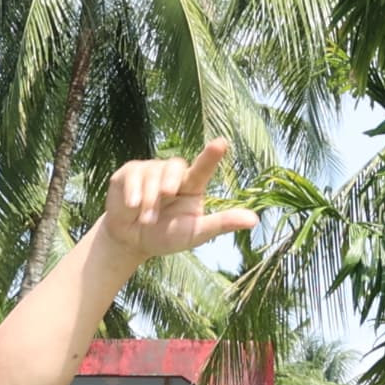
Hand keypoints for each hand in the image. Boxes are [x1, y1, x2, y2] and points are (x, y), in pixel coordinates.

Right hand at [94, 143, 254, 267]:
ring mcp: (150, 170)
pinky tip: (133, 206)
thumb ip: (222, 223)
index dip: (211, 155)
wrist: (131, 241)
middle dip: (167, 184)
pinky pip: (132, 176)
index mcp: (192, 185)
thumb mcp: (195, 232)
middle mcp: (172, 173)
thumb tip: (255, 220)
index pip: (203, 167)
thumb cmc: (166, 236)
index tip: (221, 143)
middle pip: (174, 166)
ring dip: (149, 200)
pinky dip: (133, 193)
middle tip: (165, 198)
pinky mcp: (129, 173)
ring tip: (146, 219)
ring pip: (151, 173)